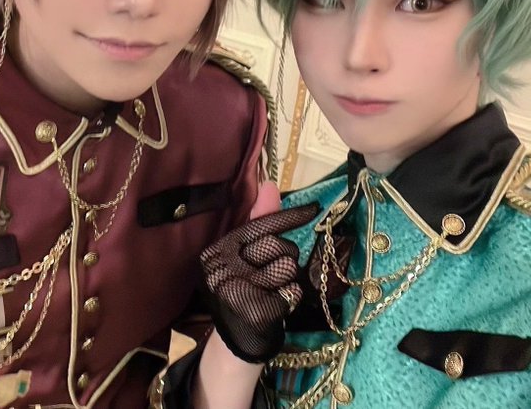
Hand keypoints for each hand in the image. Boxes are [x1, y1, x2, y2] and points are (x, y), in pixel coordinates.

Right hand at [200, 183, 318, 362]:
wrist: (235, 345)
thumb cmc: (245, 293)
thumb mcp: (245, 258)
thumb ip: (258, 223)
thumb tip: (270, 184)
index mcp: (217, 251)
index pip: (259, 226)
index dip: (289, 217)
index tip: (314, 208)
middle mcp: (221, 268)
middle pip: (278, 245)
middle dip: (285, 258)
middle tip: (272, 276)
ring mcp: (236, 290)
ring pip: (288, 267)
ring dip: (289, 280)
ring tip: (272, 291)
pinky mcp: (253, 311)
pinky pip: (291, 291)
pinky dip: (291, 298)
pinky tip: (278, 306)